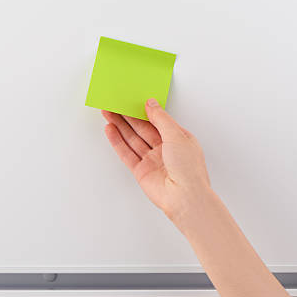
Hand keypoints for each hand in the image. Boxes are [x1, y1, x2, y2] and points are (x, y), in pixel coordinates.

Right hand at [102, 98, 210, 226]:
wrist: (184, 197)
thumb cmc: (189, 169)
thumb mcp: (177, 135)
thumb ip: (161, 119)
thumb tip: (151, 104)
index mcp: (178, 139)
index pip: (158, 120)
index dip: (144, 110)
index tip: (132, 99)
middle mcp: (165, 149)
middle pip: (142, 128)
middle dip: (127, 116)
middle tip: (114, 104)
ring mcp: (152, 160)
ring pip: (132, 139)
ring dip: (119, 126)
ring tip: (108, 113)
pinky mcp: (141, 171)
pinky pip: (127, 153)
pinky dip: (117, 142)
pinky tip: (110, 130)